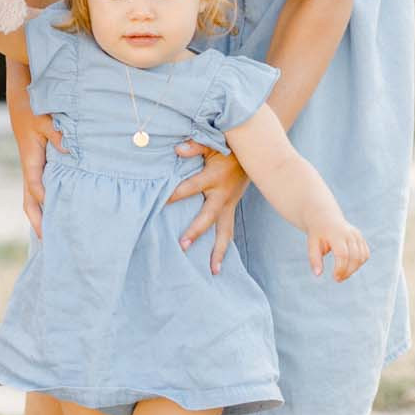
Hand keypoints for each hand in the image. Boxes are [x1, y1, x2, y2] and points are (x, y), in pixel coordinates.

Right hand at [6, 67, 63, 235]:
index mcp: (30, 159)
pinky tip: (56, 213)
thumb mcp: (45, 119)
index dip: (45, 203)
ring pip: (33, 198)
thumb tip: (70, 150)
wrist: (21, 99)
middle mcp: (29, 168)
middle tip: (49, 243)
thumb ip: (58, 134)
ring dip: (41, 215)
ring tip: (52, 237)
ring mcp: (32, 168)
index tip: (54, 220)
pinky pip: (39, 189)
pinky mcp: (38, 165)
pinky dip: (45, 203)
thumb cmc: (33, 108)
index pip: (37, 187)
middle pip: (30, 201)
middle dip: (38, 221)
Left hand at [168, 142, 247, 274]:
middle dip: (195, 231)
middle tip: (183, 246)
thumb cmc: (229, 147)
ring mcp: (229, 205)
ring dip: (219, 251)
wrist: (256, 154)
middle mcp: (222, 196)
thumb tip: (177, 150)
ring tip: (214, 271)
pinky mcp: (231, 209)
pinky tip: (217, 263)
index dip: (173, 195)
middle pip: (207, 217)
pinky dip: (224, 246)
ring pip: (224, 232)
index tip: (158, 203)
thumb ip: (195, 146)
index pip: (188, 188)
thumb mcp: (213, 143)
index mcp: (214, 178)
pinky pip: (228, 230)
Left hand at [309, 221, 368, 282]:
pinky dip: (359, 263)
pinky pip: (365, 254)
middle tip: (338, 279)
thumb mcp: (312, 244)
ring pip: (362, 257)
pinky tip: (349, 267)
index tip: (335, 278)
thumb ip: (314, 259)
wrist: (325, 217)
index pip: (342, 254)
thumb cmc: (318, 233)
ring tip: (342, 274)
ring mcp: (357, 235)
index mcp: (336, 234)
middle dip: (348, 271)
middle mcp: (349, 234)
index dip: (340, 268)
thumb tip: (317, 274)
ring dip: (354, 269)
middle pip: (354, 257)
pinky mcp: (361, 238)